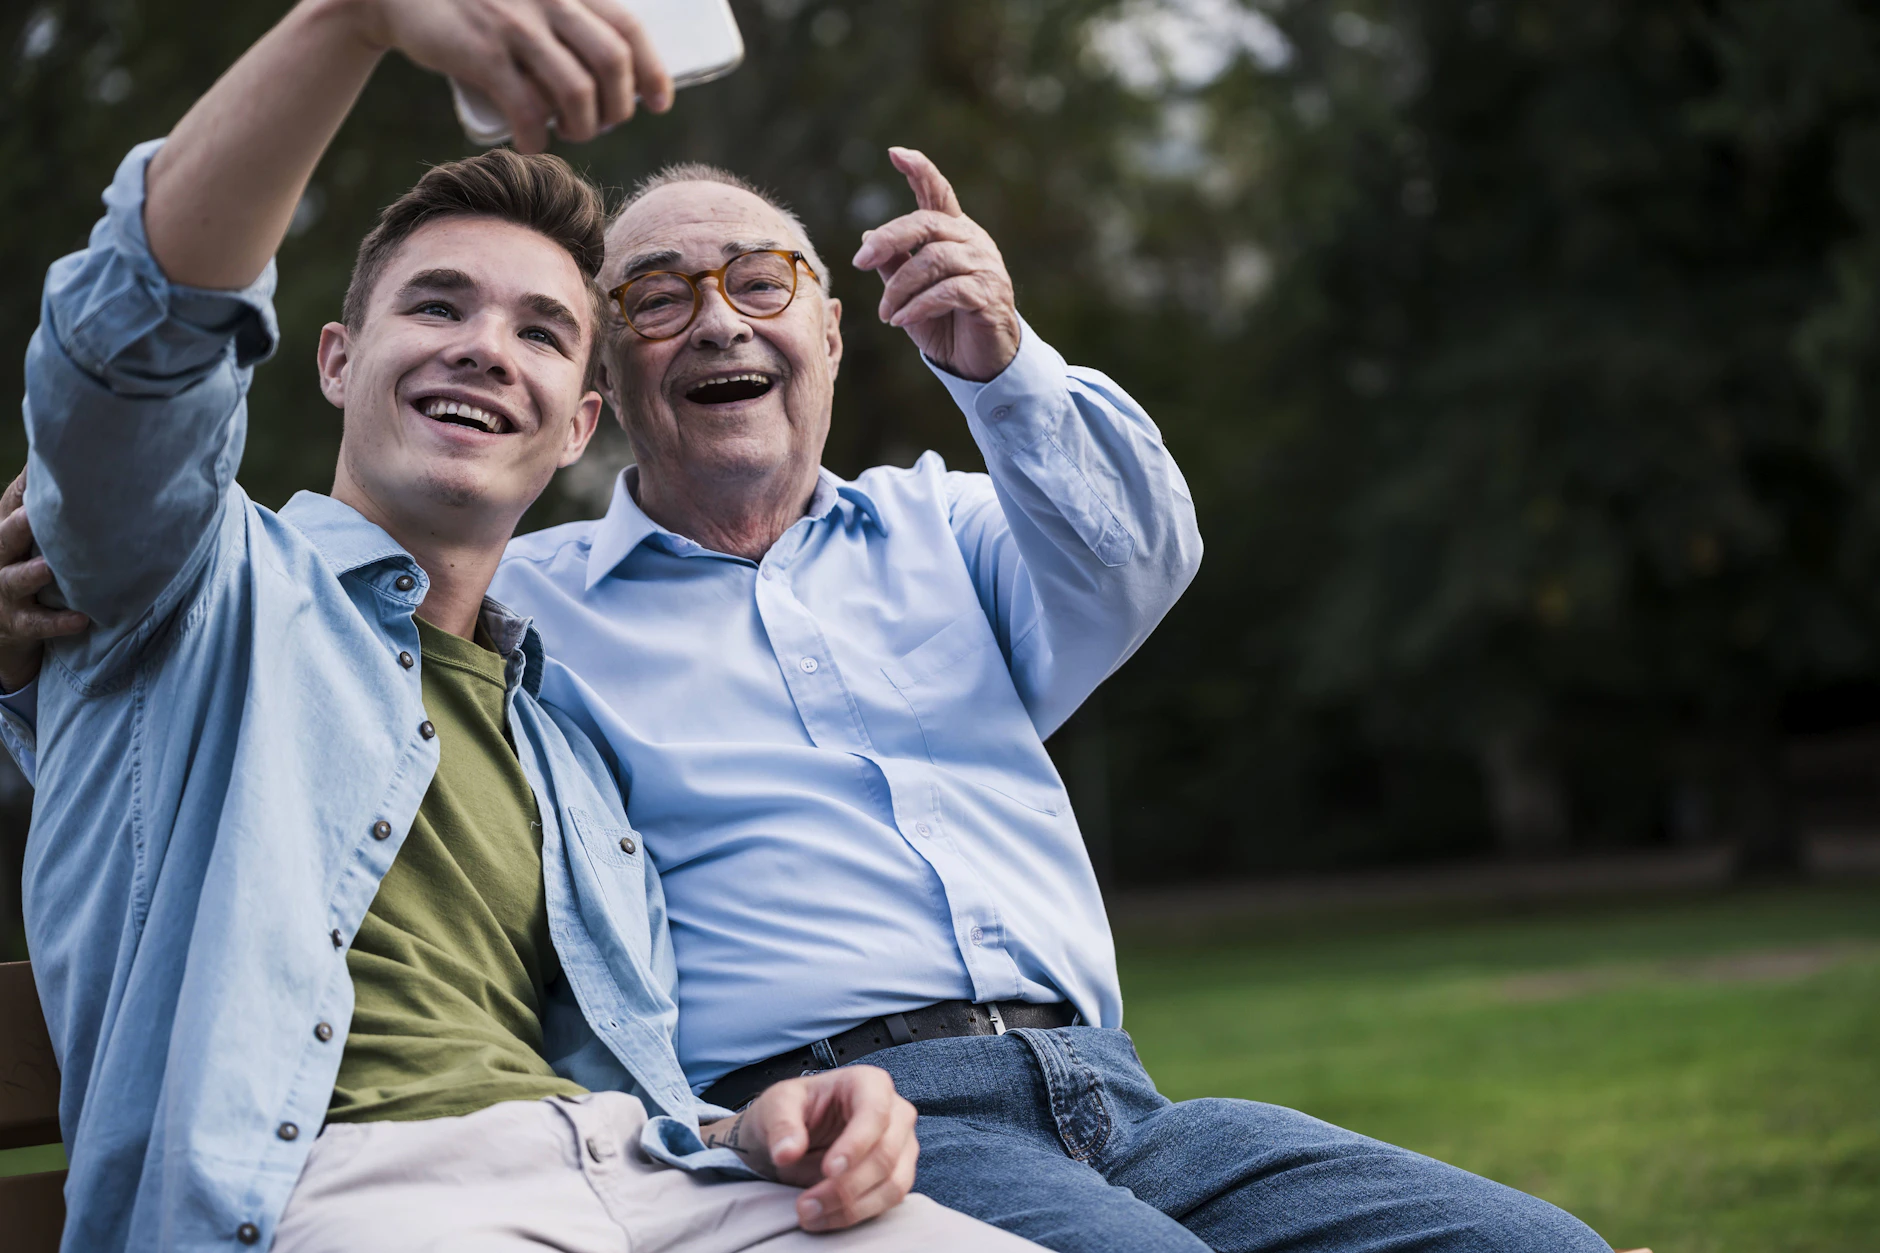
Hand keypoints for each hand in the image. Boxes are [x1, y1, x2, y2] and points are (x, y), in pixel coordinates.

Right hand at [0, 470, 87, 692]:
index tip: (39, 472)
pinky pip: (37, 622)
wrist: (8, 624)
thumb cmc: (28, 568)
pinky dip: (58, 622)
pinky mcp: (18, 622)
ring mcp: (5, 592)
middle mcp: (0, 560)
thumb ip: (45, 509)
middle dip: (16, 527)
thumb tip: (70, 467)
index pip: (11, 506)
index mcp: (6, 534)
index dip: (23, 492)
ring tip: (47, 569)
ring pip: (13, 580)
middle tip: (32, 515)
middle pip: (4, 538)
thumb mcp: (32, 539)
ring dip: (30, 574)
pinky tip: (80, 619)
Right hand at [350, 0, 674, 149]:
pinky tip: (529, 143)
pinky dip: (535, 138)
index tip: (659, 102)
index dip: (653, 71)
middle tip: (605, 122)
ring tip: (569, 133)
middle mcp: (549, 0)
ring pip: (577, 92)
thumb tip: (613, 73)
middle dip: (619, 106)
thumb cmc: (475, 2)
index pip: (629, 28)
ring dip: (583, 126)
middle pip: (612, 63)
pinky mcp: (482, 54)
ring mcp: (516, 27)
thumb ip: (565, 18)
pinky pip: (527, 110)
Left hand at [702, 1066, 918, 1231]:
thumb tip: (787, 1152)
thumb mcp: (775, 1106)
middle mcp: (895, 1112)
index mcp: (868, 1083)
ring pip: (893, 1183)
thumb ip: (782, 1125)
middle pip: (887, 1153)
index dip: (856, 1144)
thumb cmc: (790, 1111)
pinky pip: (889, 1201)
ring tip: (810, 1215)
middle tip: (806, 1204)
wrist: (793, 1138)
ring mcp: (901, 1145)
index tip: (828, 1170)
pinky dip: (857, 1215)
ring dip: (852, 1207)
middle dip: (847, 1185)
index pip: (875, 1112)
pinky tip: (824, 1218)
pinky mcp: (898, 1174)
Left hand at [851, 147, 1022, 382]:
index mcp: (954, 233)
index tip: (895, 152)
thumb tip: (868, 237)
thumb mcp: (910, 293)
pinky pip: (947, 291)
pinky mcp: (989, 294)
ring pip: (933, 260)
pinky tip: (900, 320)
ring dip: (900, 287)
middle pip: (926, 223)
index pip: (938, 192)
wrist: (982, 361)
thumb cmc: (946, 323)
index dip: (920, 170)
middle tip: (858, 263)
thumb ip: (894, 264)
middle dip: (888, 239)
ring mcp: (985, 266)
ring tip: (885, 313)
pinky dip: (918, 305)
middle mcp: (972, 242)